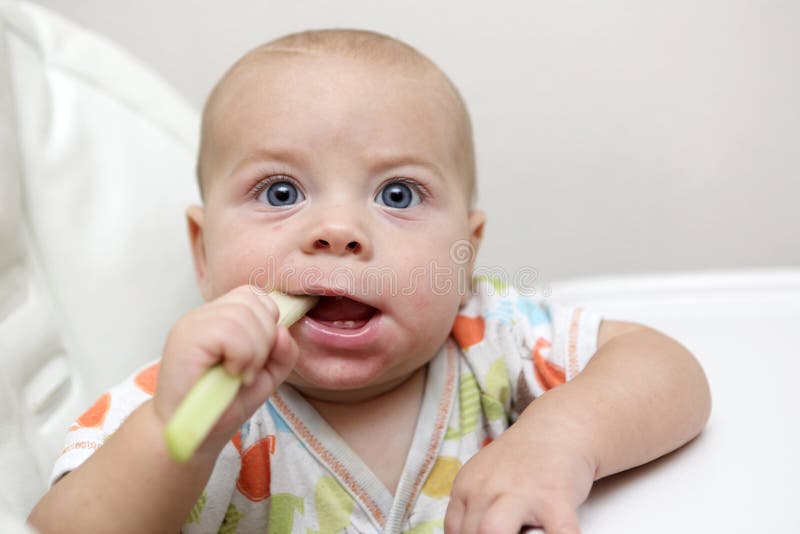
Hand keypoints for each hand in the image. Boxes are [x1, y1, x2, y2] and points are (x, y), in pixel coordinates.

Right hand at [154, 285, 298, 454]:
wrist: (194, 436)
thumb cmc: (224, 406)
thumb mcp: (266, 376)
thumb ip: (283, 352)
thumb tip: (284, 330)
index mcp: (221, 317)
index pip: (255, 295)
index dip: (268, 322)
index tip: (261, 356)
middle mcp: (205, 315)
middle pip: (254, 300)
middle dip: (265, 339)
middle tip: (249, 370)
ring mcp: (193, 323)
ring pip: (243, 314)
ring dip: (253, 351)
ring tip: (239, 375)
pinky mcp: (186, 338)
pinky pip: (228, 331)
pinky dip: (240, 356)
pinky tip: (230, 374)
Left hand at [443, 421, 594, 533]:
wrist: (555, 428)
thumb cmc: (520, 462)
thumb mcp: (485, 478)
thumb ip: (475, 506)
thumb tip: (473, 533)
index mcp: (467, 486)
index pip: (453, 529)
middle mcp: (487, 489)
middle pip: (469, 532)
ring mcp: (520, 493)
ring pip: (493, 531)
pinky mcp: (555, 498)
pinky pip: (558, 532)